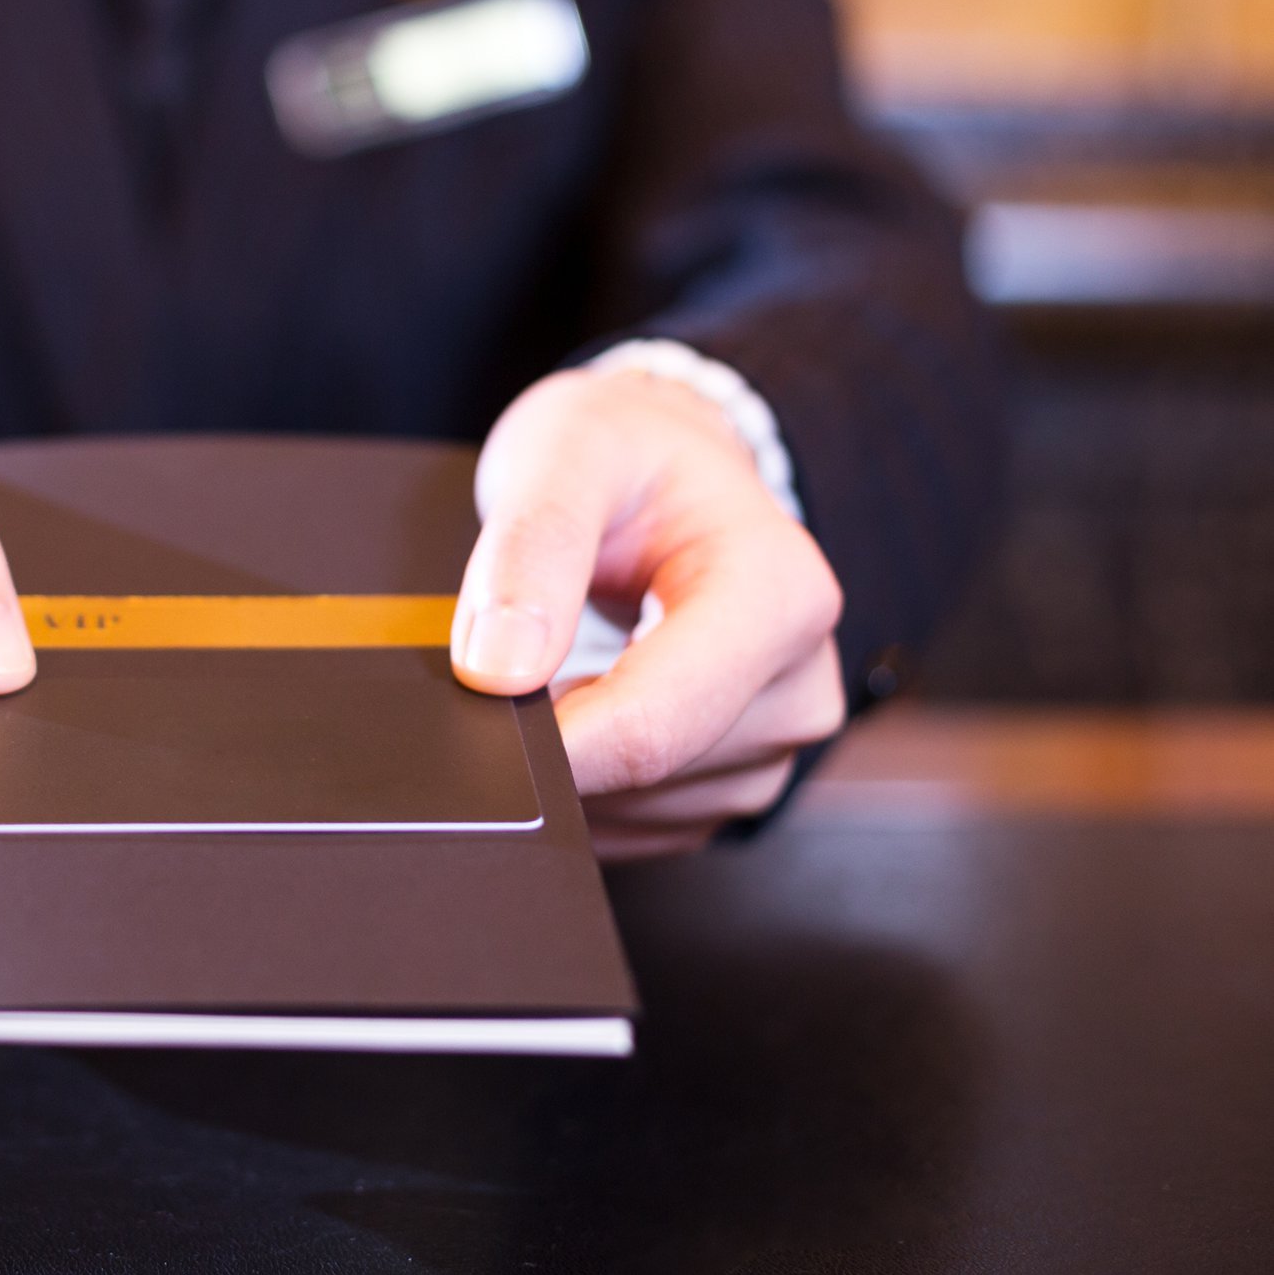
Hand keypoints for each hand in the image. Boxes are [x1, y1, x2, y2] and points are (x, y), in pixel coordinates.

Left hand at [452, 368, 845, 858]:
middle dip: (551, 738)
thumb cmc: (628, 453)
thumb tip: (499, 668)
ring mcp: (772, 743)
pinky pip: (636, 822)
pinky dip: (585, 782)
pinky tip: (571, 706)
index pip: (657, 721)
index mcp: (781, 594)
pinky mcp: (732, 781)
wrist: (667, 468)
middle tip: (497, 666)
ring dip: (568, 760)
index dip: (553, 743)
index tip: (476, 721)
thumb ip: (532, 549)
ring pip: (635, 807)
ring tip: (548, 665)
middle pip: (646, 769)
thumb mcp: (567, 453)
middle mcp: (798, 682)